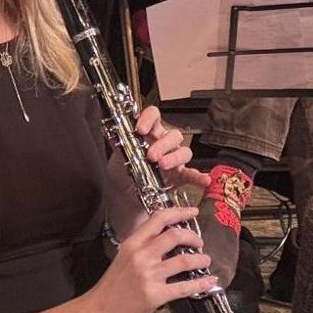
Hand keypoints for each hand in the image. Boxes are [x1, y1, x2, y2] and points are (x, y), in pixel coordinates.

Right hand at [85, 206, 216, 312]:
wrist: (100, 310)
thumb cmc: (113, 285)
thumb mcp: (124, 256)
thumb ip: (144, 244)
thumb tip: (168, 235)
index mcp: (133, 244)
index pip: (159, 219)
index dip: (180, 212)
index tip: (192, 211)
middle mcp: (141, 256)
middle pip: (175, 236)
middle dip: (193, 237)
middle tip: (199, 242)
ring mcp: (149, 276)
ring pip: (184, 261)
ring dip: (200, 259)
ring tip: (205, 260)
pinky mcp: (155, 295)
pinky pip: (184, 287)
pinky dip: (200, 283)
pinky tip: (209, 281)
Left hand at [106, 108, 208, 237]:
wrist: (125, 196)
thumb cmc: (124, 172)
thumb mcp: (118, 157)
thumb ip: (117, 145)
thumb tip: (110, 133)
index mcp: (150, 133)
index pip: (155, 116)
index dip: (149, 119)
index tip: (140, 129)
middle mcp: (165, 143)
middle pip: (173, 135)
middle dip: (162, 144)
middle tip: (151, 155)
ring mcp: (174, 159)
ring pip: (184, 151)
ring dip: (174, 157)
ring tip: (163, 165)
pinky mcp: (180, 176)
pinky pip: (192, 174)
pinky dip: (198, 176)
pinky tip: (203, 180)